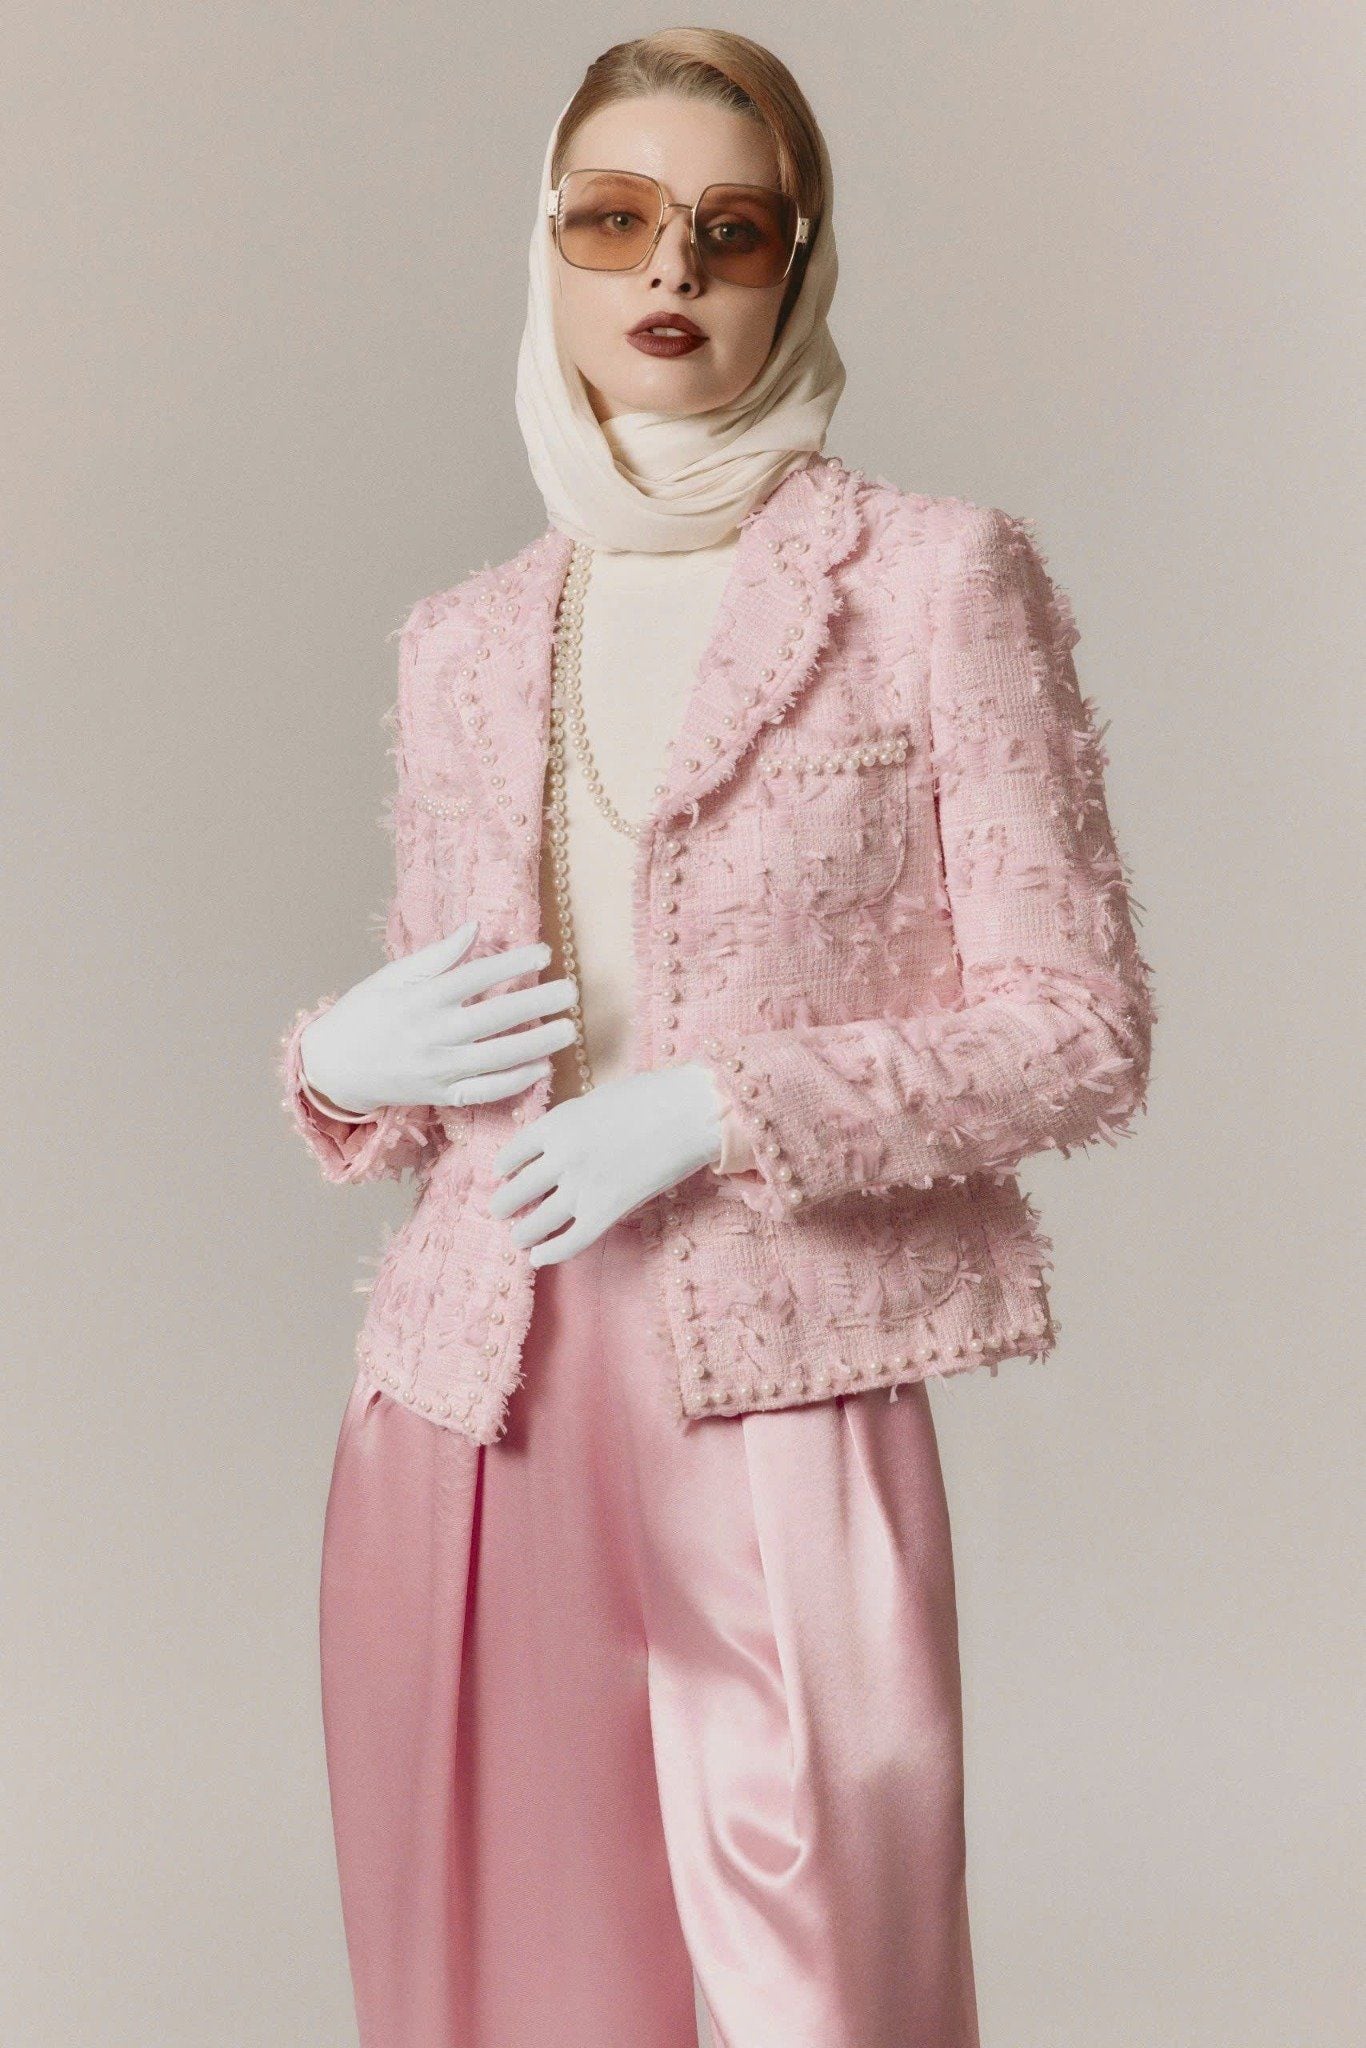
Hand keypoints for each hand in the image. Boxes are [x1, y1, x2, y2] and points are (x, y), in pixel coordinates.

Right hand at [300, 921, 578, 1115]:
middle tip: (571, 991)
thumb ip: (436, 956)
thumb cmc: (365, 1013)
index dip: (512, 963)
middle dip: (535, 1003)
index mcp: (420, 999)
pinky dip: (514, 1082)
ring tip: (568, 1030)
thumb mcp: (392, 976)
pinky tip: (541, 1067)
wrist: (334, 1067)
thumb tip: (474, 928)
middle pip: (493, 1017)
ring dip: (536, 1044)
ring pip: (496, 1057)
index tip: (544, 953)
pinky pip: (484, 1091)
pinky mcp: (441, 1095)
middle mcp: (431, 1034)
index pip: (475, 977)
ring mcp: (437, 1068)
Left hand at [486, 1063, 725, 1265]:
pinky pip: (569, 1242)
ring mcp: (581, 1188)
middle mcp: (559, 1158)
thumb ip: (572, 1123)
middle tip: (501, 1211)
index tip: (502, 1176)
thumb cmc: (651, 1096)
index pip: (512, 1154)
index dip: (504, 1169)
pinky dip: (549, 1254)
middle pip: (516, 1191)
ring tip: (518, 1238)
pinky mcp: (606, 1212)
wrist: (689, 1112)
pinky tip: (538, 1258)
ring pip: (536, 1222)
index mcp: (555, 1124)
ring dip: (522, 1233)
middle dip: (504, 1204)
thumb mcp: (596, 1099)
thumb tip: (563, 1141)